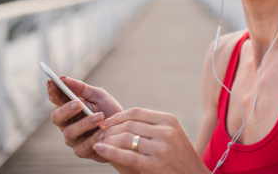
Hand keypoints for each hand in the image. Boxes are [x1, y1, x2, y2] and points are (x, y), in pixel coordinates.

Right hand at [47, 77, 122, 161]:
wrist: (125, 131)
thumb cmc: (109, 111)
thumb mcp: (98, 96)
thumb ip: (81, 88)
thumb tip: (63, 79)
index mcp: (69, 108)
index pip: (56, 99)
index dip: (52, 91)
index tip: (51, 82)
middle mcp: (67, 123)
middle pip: (56, 117)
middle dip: (66, 109)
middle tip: (79, 103)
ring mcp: (73, 139)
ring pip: (69, 132)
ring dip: (84, 123)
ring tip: (100, 116)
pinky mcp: (82, 151)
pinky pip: (83, 146)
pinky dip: (94, 138)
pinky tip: (104, 131)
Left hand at [94, 108, 209, 173]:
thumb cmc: (178, 157)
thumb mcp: (170, 135)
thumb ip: (151, 126)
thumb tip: (121, 120)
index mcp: (168, 120)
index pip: (136, 112)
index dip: (118, 116)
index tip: (107, 122)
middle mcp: (166, 131)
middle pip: (129, 124)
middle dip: (110, 128)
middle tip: (100, 134)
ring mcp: (161, 149)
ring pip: (126, 138)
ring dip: (108, 140)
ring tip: (99, 142)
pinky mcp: (155, 166)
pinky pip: (127, 156)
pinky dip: (110, 152)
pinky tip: (99, 149)